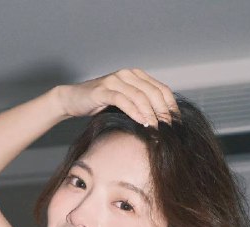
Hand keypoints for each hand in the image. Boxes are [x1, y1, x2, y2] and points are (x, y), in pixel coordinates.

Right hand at [56, 67, 178, 127]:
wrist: (72, 100)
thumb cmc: (99, 105)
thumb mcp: (124, 104)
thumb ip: (139, 106)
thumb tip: (160, 124)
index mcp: (136, 76)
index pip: (161, 89)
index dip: (171, 106)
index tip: (176, 123)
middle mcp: (127, 74)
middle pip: (153, 92)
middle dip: (163, 112)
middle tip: (169, 129)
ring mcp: (115, 80)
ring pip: (140, 96)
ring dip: (151, 114)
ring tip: (157, 129)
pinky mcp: (104, 90)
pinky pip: (124, 100)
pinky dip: (135, 112)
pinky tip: (142, 123)